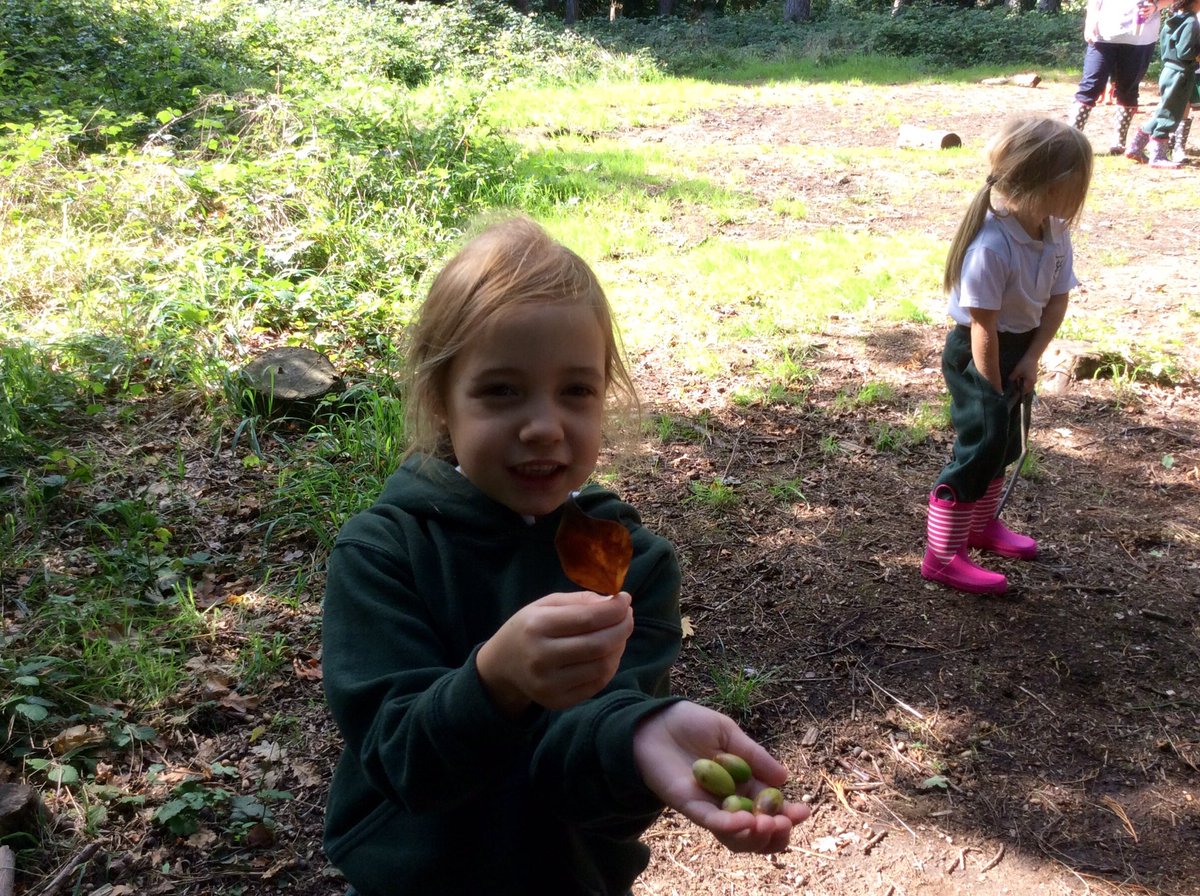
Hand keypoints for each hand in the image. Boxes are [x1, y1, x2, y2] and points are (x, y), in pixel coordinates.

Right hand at [477, 591, 633, 715]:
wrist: (501, 666)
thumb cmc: (528, 628)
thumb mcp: (545, 605)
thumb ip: (579, 600)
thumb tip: (614, 602)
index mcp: (536, 626)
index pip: (588, 618)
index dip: (614, 609)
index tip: (625, 600)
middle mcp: (541, 658)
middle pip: (599, 644)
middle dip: (622, 628)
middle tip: (627, 617)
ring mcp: (549, 684)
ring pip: (602, 666)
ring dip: (619, 647)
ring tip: (618, 634)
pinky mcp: (558, 701)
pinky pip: (597, 684)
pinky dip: (610, 666)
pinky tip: (607, 653)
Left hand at [633, 702, 810, 852]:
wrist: (654, 721)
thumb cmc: (690, 724)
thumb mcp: (729, 734)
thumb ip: (754, 755)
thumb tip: (784, 778)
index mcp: (744, 783)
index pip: (770, 806)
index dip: (788, 813)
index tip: (803, 811)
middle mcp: (729, 800)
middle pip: (756, 829)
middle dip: (775, 832)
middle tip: (785, 823)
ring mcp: (709, 805)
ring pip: (735, 835)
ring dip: (755, 836)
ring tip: (767, 825)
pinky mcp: (688, 805)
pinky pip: (711, 821)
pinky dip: (729, 825)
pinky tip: (745, 822)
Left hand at [1009, 357, 1038, 394]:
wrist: (1032, 357)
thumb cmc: (1024, 363)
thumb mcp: (1016, 371)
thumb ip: (1012, 378)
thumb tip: (1008, 384)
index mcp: (1030, 381)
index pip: (1023, 391)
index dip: (1017, 393)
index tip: (1012, 395)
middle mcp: (1033, 382)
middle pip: (1026, 391)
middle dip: (1020, 391)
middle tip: (1013, 391)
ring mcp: (1034, 381)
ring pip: (1028, 388)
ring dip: (1022, 388)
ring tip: (1016, 386)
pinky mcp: (1034, 378)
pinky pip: (1029, 385)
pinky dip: (1024, 385)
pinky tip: (1019, 382)